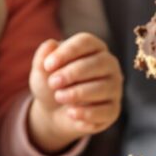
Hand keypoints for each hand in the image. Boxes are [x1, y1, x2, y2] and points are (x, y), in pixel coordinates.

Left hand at [27, 34, 122, 150]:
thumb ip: (43, 56)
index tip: (47, 65)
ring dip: (77, 93)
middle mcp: (109, 64)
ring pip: (102, 87)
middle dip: (72, 73)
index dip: (67, 52)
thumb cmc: (52, 84)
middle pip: (98, 63)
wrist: (53, 112)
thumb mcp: (42, 70)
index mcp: (93, 47)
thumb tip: (50, 44)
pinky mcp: (113, 109)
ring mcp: (114, 87)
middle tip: (52, 83)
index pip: (86, 42)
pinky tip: (70, 113)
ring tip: (59, 97)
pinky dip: (86, 113)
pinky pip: (105, 110)